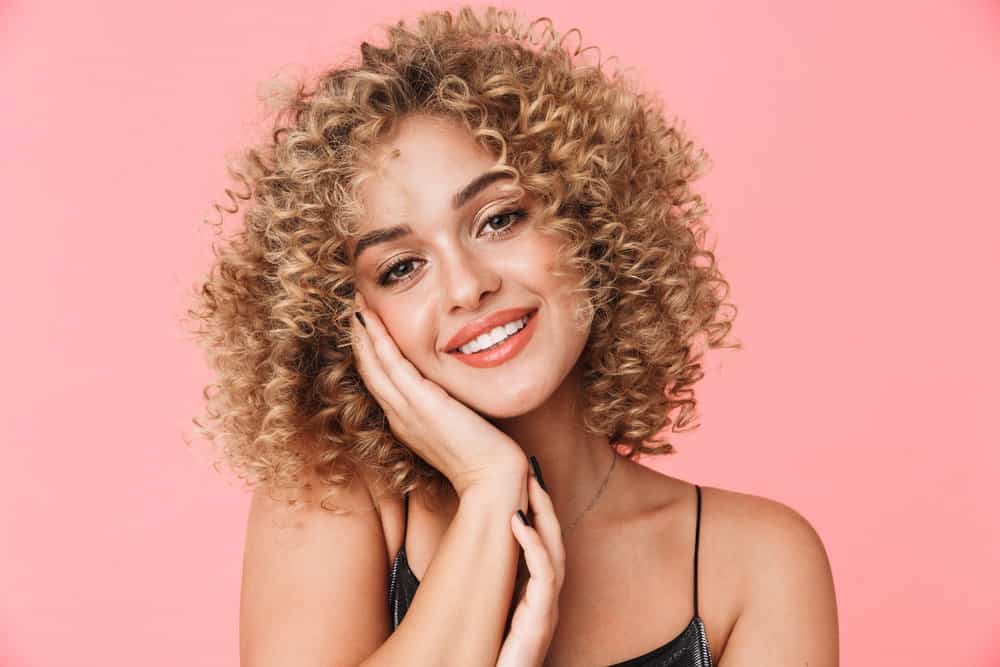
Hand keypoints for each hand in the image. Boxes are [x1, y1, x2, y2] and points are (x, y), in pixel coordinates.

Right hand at [351, 292, 526, 494]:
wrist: (492, 480)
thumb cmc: (484, 458)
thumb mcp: (458, 428)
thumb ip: (449, 410)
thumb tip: (453, 394)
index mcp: (406, 422)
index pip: (380, 381)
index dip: (370, 354)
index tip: (367, 328)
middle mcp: (399, 416)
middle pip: (369, 371)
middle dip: (359, 338)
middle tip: (353, 308)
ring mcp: (407, 410)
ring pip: (374, 364)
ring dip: (362, 332)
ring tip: (356, 305)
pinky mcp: (421, 404)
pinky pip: (391, 364)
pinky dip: (377, 340)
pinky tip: (370, 319)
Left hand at [496, 472, 564, 666]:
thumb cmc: (484, 658)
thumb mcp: (482, 615)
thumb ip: (480, 587)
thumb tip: (456, 554)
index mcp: (531, 598)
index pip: (541, 546)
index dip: (536, 514)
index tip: (524, 483)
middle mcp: (544, 603)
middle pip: (553, 542)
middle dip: (544, 506)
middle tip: (532, 472)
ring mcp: (545, 613)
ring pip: (554, 553)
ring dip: (543, 517)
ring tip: (531, 487)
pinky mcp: (539, 624)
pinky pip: (545, 577)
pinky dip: (534, 545)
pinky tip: (520, 521)